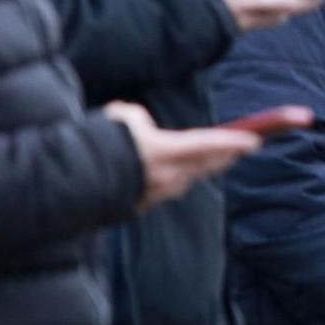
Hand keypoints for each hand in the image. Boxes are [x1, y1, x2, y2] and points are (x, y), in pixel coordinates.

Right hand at [106, 102, 261, 211]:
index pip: (207, 144)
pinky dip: (170, 180)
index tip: (255, 141)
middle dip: (223, 157)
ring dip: (198, 169)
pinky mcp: (140, 206)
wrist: (68, 184)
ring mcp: (154, 194)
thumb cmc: (95, 144)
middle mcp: (165, 176)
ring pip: (185, 179)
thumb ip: (138, 120)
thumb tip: (143, 128)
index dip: (232, 141)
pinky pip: (164, 191)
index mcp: (163, 151)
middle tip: (239, 150)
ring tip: (214, 160)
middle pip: (204, 165)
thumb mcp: (121, 118)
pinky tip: (169, 175)